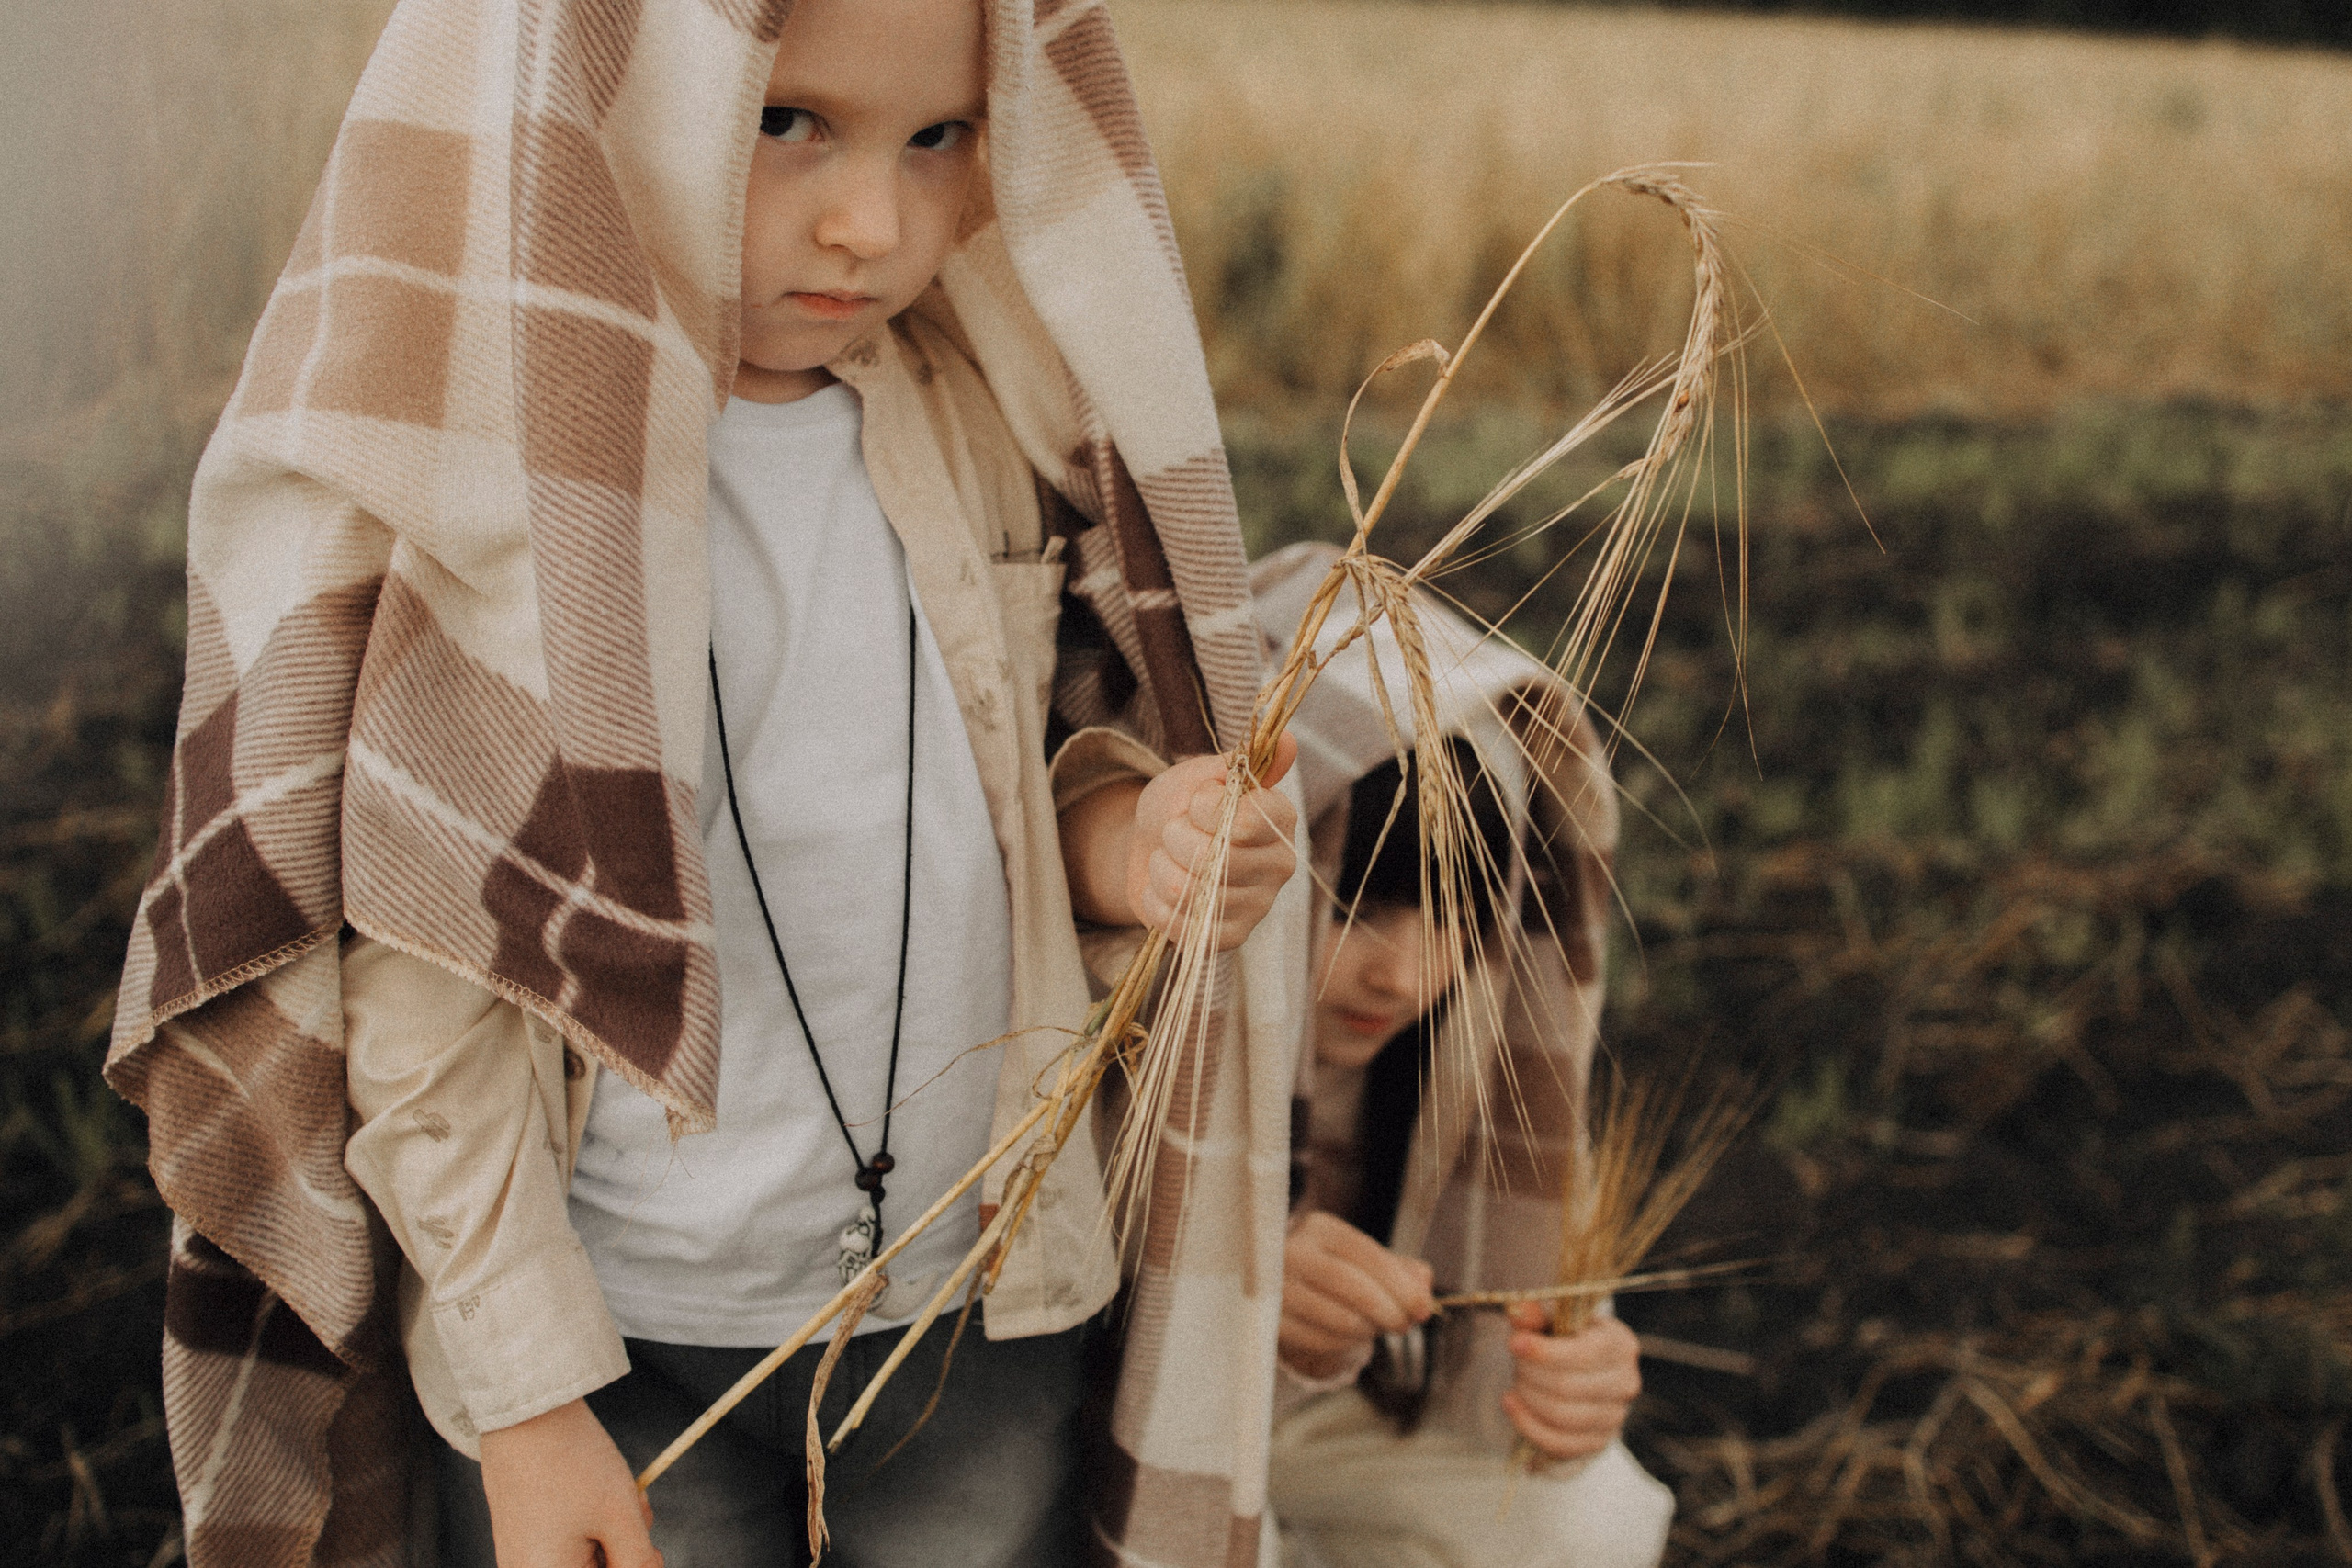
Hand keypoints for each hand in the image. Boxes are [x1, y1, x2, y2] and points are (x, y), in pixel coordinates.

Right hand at [477, 1398, 661, 1567]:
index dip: (636, 1566)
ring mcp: (520, 1557)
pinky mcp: (520, 1537)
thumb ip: (638, 1561)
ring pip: (585, 1558)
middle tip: (640, 1511)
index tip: (651, 1548)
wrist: (525, 1413)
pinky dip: (591, 1525)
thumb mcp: (619, 1517)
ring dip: (612, 1533)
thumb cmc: (572, 1463)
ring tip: (617, 1494)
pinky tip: (598, 1497)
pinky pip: (566, 1544)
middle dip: (625, 1548)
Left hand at [1126, 733, 1298, 950]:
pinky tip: (1164, 890)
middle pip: (1216, 857)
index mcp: (1279, 819)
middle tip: (1173, 831)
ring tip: (1166, 858)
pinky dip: (1156, 903)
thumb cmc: (1180, 807)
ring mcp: (1257, 906)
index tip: (1195, 802)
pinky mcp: (1230, 937)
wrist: (1151, 847)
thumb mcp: (1200, 776)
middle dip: (1174, 838)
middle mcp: (1279, 865)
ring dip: (1161, 868)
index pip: (1246, 820)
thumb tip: (1287, 740)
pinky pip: (1179, 925)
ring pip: (1190, 890)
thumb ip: (1238, 764)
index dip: (1205, 809)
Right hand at [1278, 1210, 1434, 1380]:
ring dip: (1369, 1330)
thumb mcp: (1369, 1263)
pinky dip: (1346, 1344)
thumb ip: (1403, 1272)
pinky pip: (1320, 1340)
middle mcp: (1291, 1251)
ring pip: (1337, 1317)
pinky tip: (1353, 1337)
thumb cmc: (1337, 1273)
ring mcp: (1275, 1287)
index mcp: (1319, 1228)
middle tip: (1405, 1325)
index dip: (1400, 1284)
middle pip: (1351, 1285)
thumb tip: (1425, 1291)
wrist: (1286, 1291)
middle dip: (1388, 1310)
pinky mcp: (1270, 1320)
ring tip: (1377, 1328)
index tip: (1424, 1308)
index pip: (1366, 1254)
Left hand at [1500, 1304, 1640, 1461]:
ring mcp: (1615, 1416)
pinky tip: (1511, 1404)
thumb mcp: (1550, 1321)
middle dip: (1530, 1374)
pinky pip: (1560, 1443)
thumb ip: (1534, 1316)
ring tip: (1515, 1382)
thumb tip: (1518, 1310)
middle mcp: (1626, 1382)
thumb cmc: (1563, 1341)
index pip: (1585, 1354)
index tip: (1514, 1342)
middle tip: (1514, 1363)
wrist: (1574, 1371)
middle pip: (1568, 1387)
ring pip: (1562, 1416)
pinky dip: (1528, 1425)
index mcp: (1620, 1344)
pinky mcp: (1598, 1442)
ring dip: (1529, 1398)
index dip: (1545, 1352)